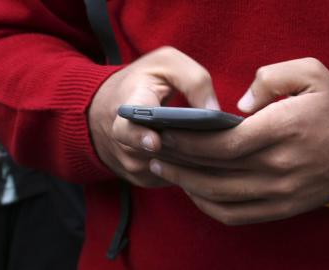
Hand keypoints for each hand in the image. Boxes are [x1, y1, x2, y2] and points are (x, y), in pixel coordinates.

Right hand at [89, 47, 219, 186]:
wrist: (109, 107)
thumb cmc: (144, 81)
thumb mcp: (167, 64)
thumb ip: (193, 80)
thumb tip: (215, 111)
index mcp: (128, 107)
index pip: (126, 127)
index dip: (139, 136)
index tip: (154, 142)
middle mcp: (124, 142)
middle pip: (156, 155)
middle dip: (185, 151)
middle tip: (213, 148)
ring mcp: (132, 164)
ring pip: (169, 170)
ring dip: (192, 163)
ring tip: (219, 152)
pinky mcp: (143, 179)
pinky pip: (171, 179)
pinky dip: (191, 170)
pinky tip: (210, 159)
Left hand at [150, 58, 328, 224]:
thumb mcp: (312, 73)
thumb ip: (271, 77)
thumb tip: (238, 105)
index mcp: (283, 129)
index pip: (224, 143)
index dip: (188, 141)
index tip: (165, 133)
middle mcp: (279, 165)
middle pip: (215, 170)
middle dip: (178, 160)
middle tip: (154, 149)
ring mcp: (281, 191)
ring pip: (221, 196)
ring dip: (187, 184)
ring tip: (164, 169)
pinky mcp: (282, 208)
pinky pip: (237, 215)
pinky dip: (209, 206)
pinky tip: (193, 191)